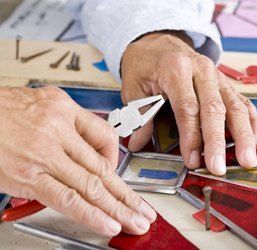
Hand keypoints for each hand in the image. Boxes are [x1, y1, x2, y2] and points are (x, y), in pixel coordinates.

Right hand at [0, 86, 155, 235]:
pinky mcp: (29, 175)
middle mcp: (59, 129)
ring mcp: (45, 153)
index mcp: (63, 108)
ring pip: (92, 185)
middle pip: (104, 168)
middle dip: (128, 194)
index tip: (120, 176)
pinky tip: (108, 223)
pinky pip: (67, 197)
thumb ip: (66, 127)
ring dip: (118, 207)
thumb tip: (84, 155)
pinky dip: (90, 213)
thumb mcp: (39, 103)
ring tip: (136, 221)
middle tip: (145, 211)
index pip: (105, 136)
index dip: (116, 160)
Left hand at [121, 31, 256, 174]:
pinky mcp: (225, 83)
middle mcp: (201, 70)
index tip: (193, 160)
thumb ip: (139, 115)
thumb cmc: (146, 65)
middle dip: (218, 141)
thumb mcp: (133, 86)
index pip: (187, 108)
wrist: (159, 42)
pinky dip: (252, 121)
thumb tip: (138, 144)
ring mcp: (218, 76)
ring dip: (244, 135)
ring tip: (248, 159)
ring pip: (235, 106)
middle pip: (215, 109)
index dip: (191, 136)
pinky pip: (243, 102)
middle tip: (220, 167)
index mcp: (176, 69)